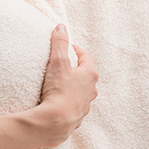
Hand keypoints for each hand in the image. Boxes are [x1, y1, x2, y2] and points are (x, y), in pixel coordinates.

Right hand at [0, 24, 98, 148]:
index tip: (66, 47)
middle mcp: (91, 90)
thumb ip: (59, 43)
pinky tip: (58, 102)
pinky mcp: (76, 117)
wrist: (56, 121)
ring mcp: (85, 105)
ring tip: (60, 83)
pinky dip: (68, 101)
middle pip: (86, 75)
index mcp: (90, 75)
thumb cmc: (59, 90)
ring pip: (82, 92)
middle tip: (63, 64)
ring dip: (74, 87)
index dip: (76, 50)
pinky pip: (74, 106)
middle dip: (76, 69)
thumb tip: (61, 27)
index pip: (86, 57)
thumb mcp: (58, 62)